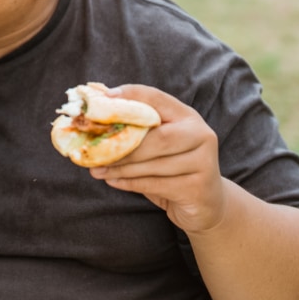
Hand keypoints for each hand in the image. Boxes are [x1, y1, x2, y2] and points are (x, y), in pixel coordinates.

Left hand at [89, 84, 225, 234]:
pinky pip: (156, 184)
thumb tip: (94, 120)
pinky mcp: (198, 188)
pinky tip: (112, 181)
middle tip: (93, 150)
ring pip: (154, 164)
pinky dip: (130, 183)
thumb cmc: (172, 167)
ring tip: (96, 169)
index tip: (105, 98)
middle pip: (158, 137)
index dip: (131, 96)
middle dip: (123, 145)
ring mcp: (203, 162)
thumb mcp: (158, 143)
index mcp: (187, 116)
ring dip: (120, 167)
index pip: (158, 99)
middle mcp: (201, 134)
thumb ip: (136, 130)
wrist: (206, 203)